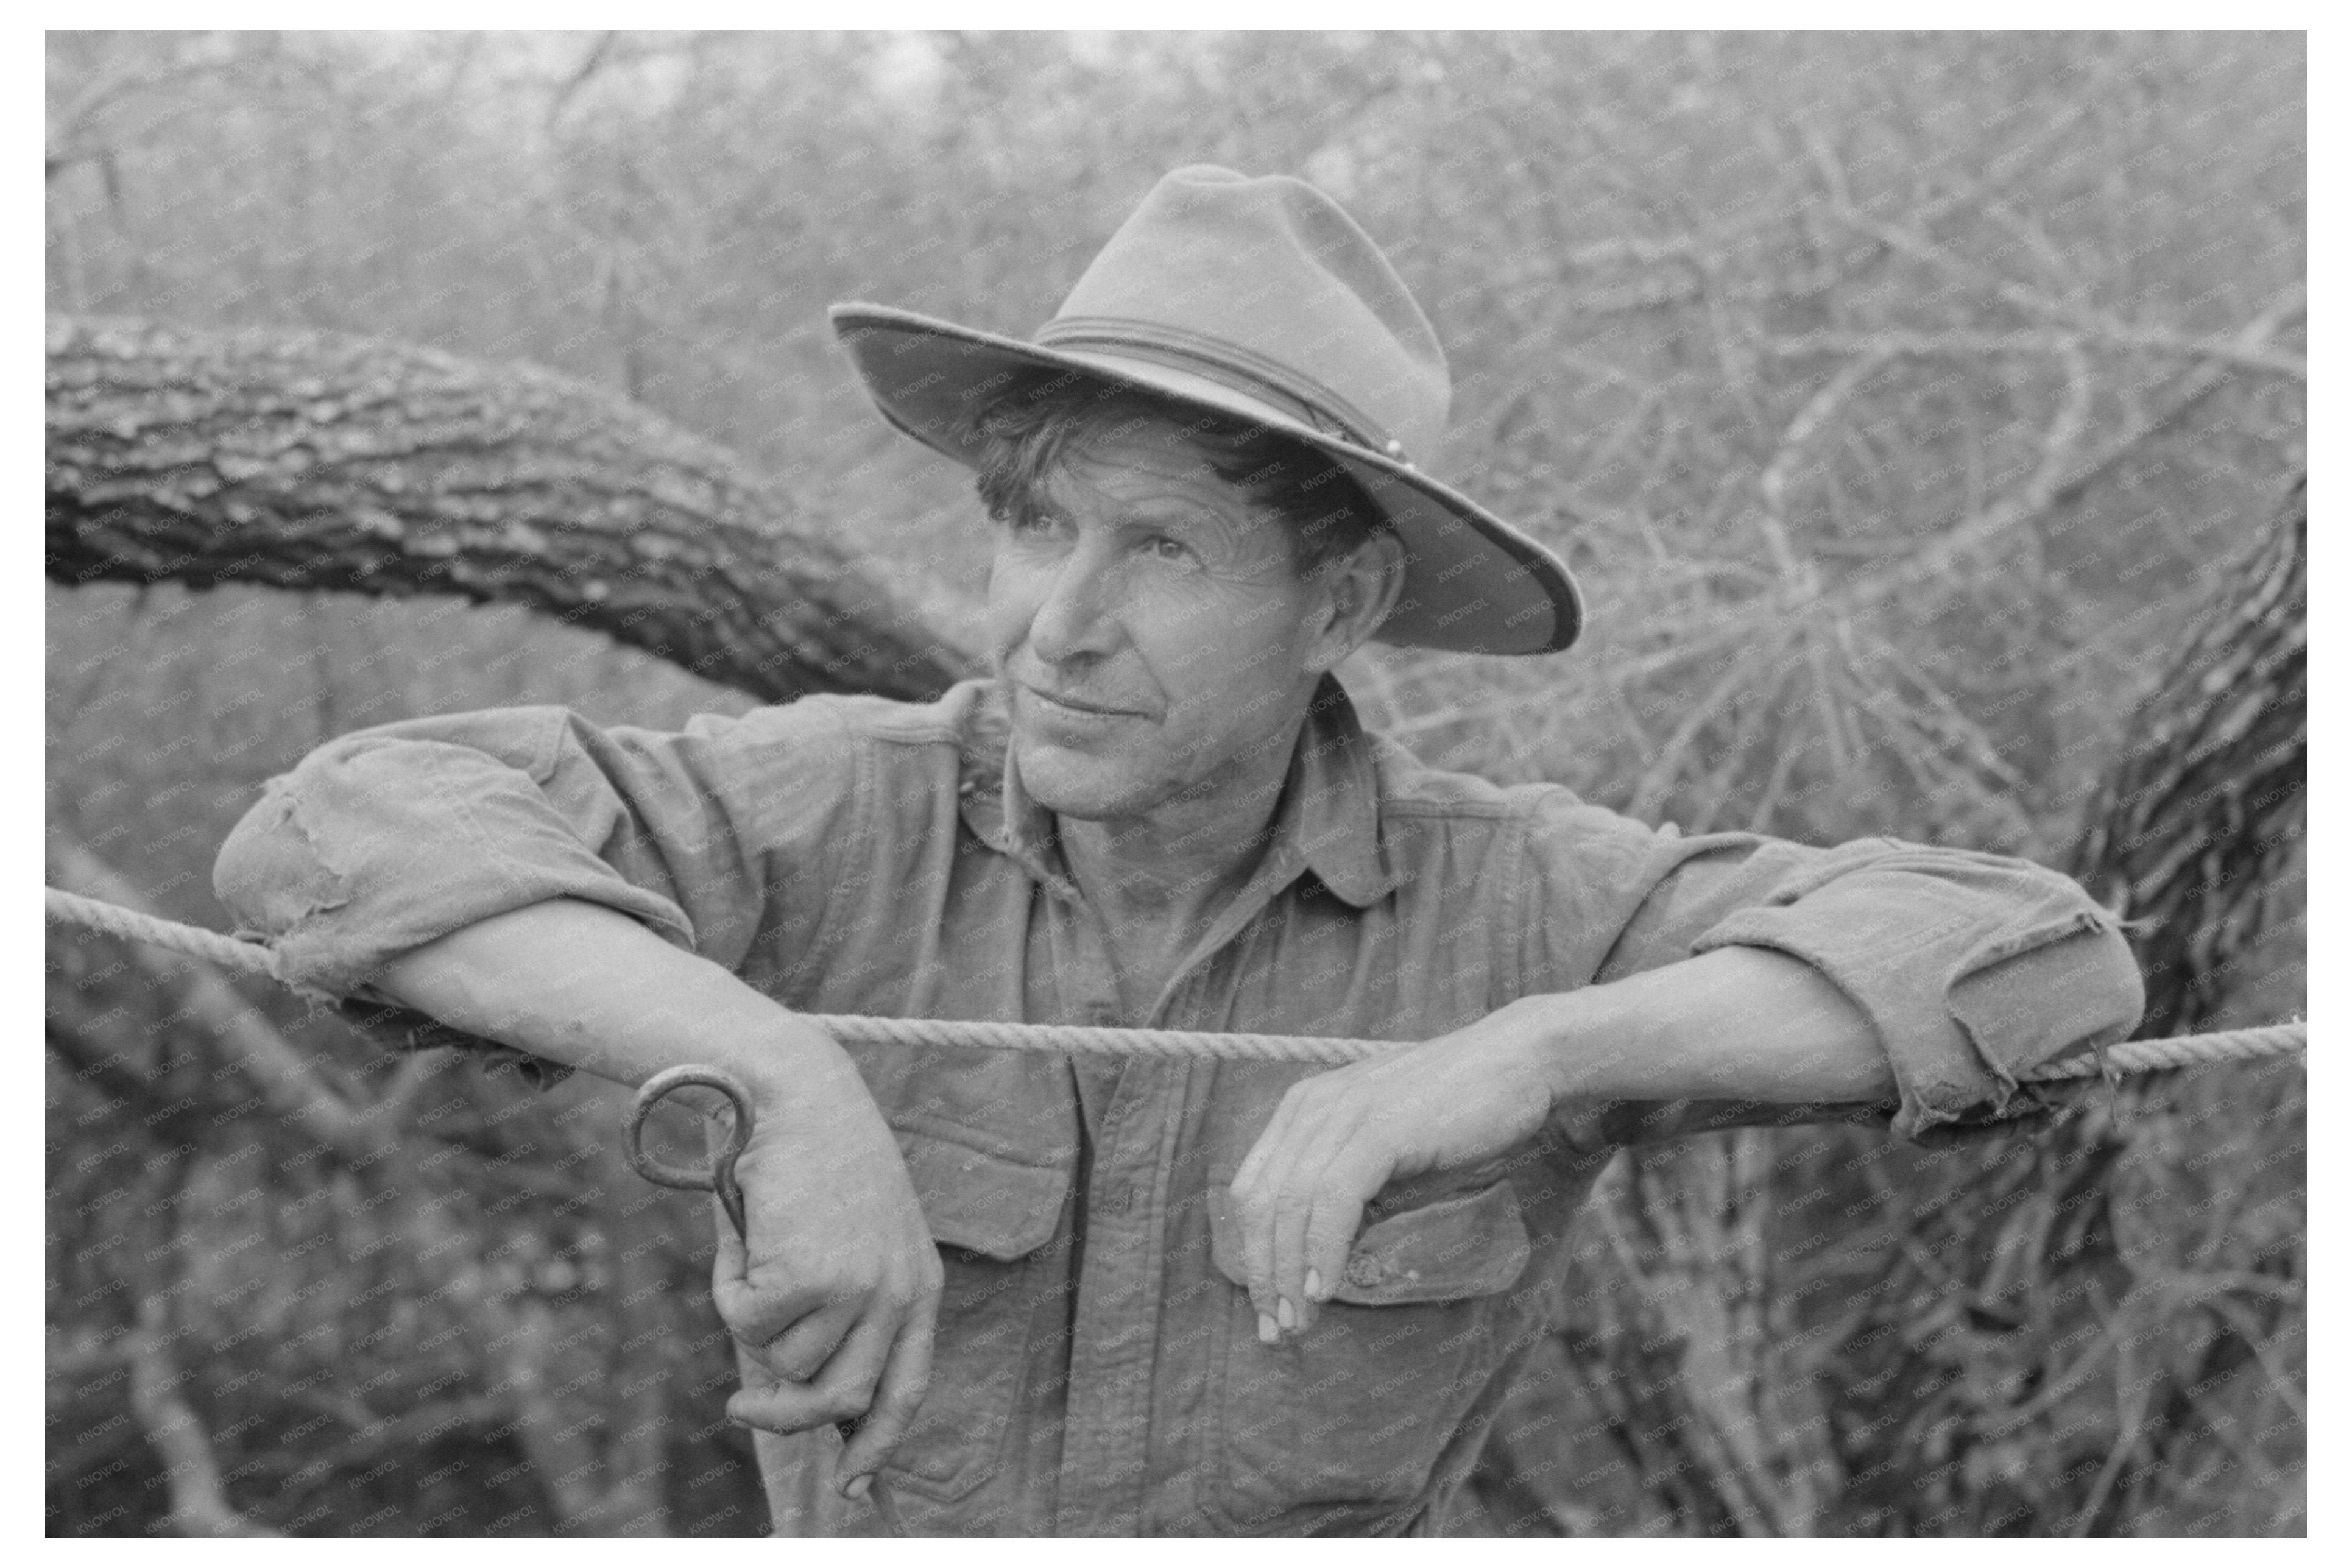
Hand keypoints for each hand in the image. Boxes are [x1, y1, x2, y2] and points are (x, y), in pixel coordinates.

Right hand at [712, 1055, 942, 1498]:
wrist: (795, 1092)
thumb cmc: (811, 1163)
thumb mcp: (845, 1238)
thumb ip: (836, 1311)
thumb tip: (791, 1390)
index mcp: (918, 1285)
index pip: (905, 1387)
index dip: (878, 1441)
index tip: (853, 1483)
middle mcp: (898, 1292)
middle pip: (839, 1398)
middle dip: (783, 1416)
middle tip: (738, 1408)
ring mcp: (858, 1287)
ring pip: (782, 1359)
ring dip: (752, 1317)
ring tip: (759, 1249)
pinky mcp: (811, 1275)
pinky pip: (747, 1322)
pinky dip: (729, 1285)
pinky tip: (746, 1231)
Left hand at [1227, 999, 1556, 1339]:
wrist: (1520, 1062)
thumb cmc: (1459, 1114)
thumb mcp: (1389, 1156)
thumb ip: (1353, 1194)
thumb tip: (1326, 1256)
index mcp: (1304, 1109)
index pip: (1253, 1190)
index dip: (1252, 1253)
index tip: (1267, 1306)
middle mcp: (1312, 1107)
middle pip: (1262, 1203)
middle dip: (1263, 1273)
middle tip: (1276, 1330)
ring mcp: (1343, 1114)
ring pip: (1291, 1205)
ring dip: (1290, 1272)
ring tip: (1299, 1322)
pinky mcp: (1379, 1128)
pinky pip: (1334, 1199)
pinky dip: (1323, 1249)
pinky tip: (1325, 1288)